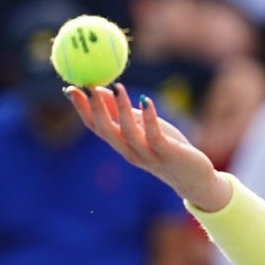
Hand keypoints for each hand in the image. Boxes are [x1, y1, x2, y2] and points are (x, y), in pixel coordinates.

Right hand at [64, 84, 231, 211]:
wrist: (194, 177)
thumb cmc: (169, 148)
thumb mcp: (143, 126)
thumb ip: (123, 112)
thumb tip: (100, 88)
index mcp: (122, 145)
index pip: (95, 127)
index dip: (81, 109)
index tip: (69, 88)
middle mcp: (130, 152)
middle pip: (106, 131)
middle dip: (94, 109)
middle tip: (87, 86)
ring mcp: (148, 155)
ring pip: (128, 133)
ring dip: (121, 109)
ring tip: (117, 87)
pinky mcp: (168, 154)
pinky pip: (155, 136)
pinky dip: (149, 118)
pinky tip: (146, 100)